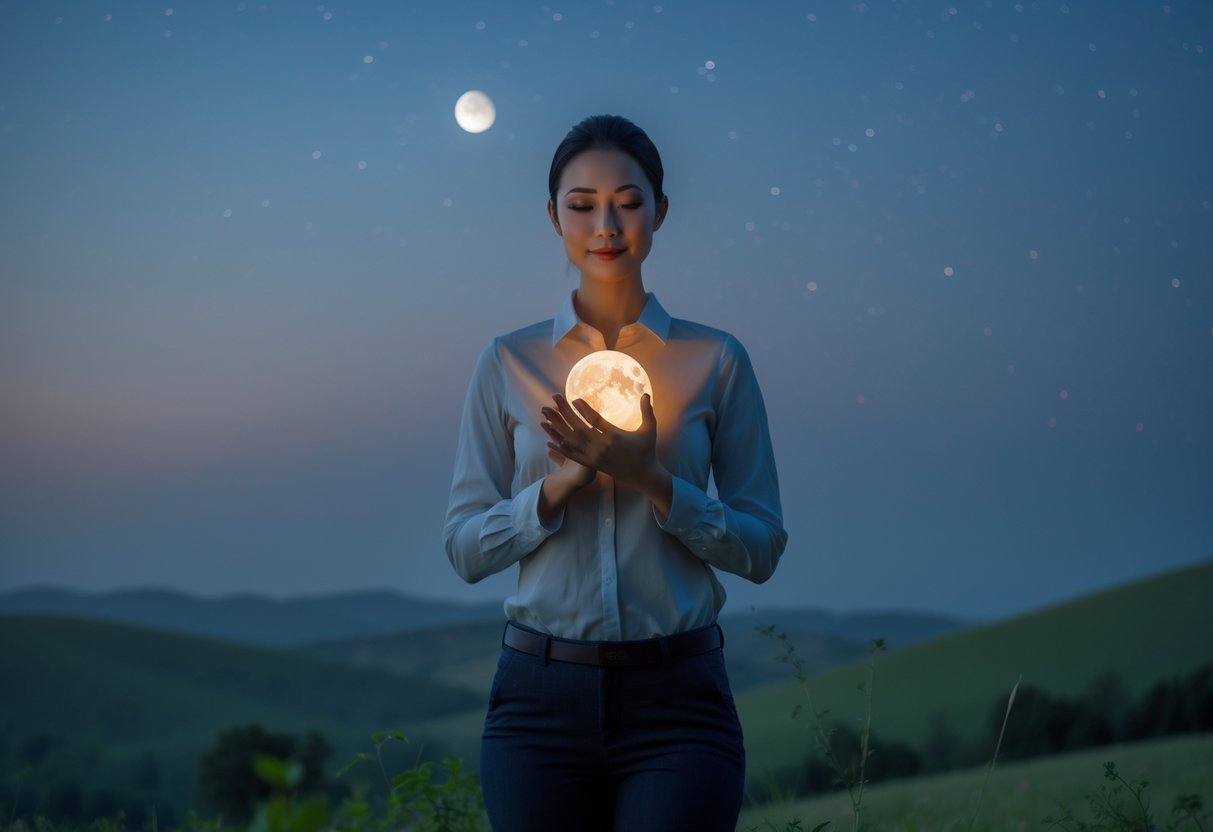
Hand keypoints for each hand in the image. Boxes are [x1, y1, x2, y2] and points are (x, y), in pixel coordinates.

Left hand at [540, 393, 667, 499]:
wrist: (643, 475)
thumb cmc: (647, 450)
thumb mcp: (649, 429)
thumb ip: (647, 411)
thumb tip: (645, 394)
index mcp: (615, 436)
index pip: (595, 420)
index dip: (583, 409)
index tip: (574, 399)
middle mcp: (602, 446)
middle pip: (578, 427)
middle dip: (564, 412)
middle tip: (554, 398)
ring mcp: (595, 457)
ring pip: (572, 441)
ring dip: (557, 427)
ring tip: (545, 416)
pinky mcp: (592, 464)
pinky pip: (572, 456)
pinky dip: (560, 449)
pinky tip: (548, 441)